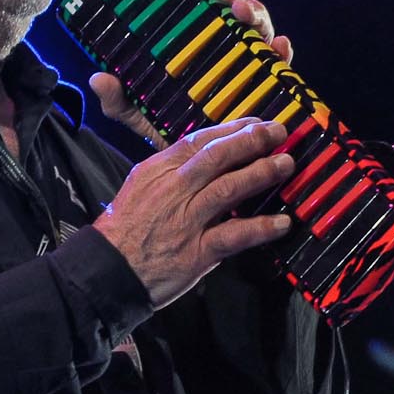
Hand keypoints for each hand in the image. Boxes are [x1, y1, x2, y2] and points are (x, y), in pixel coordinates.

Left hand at [89, 0, 294, 146]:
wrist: (197, 172)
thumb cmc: (171, 133)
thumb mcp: (140, 115)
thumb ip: (120, 100)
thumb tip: (98, 79)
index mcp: (200, 49)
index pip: (210, 8)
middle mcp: (229, 53)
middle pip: (239, 12)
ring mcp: (251, 70)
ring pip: (262, 32)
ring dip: (257, 13)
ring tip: (243, 11)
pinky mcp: (270, 91)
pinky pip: (283, 69)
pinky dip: (284, 54)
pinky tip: (279, 46)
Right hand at [92, 118, 296, 308]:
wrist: (107, 270)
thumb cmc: (125, 228)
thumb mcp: (141, 185)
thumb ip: (173, 169)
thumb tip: (206, 152)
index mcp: (158, 171)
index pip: (199, 141)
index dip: (232, 129)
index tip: (257, 123)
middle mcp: (173, 190)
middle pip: (216, 157)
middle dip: (251, 141)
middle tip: (278, 133)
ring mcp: (186, 220)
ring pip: (227, 189)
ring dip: (261, 174)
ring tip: (286, 165)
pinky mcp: (197, 251)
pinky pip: (234, 235)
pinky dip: (260, 228)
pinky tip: (283, 222)